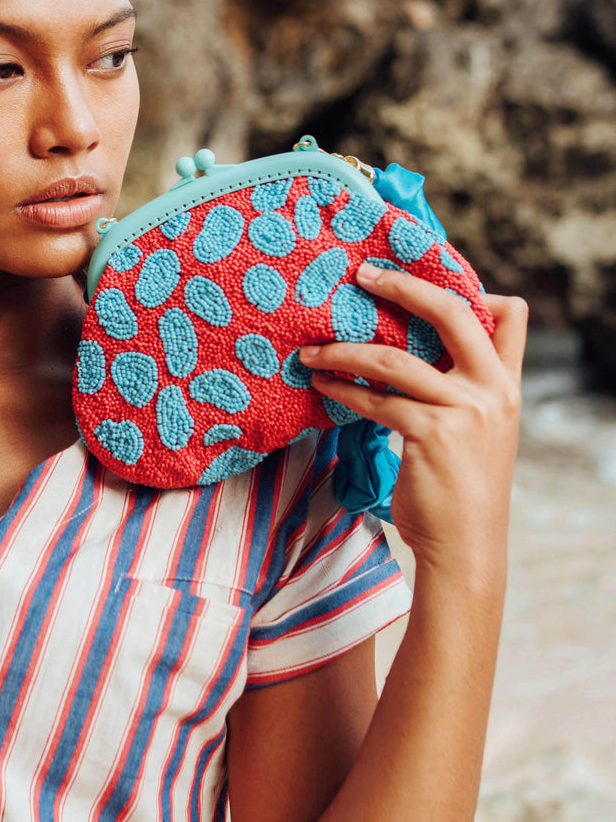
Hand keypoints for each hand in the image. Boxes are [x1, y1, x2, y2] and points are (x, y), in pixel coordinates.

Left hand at [297, 264, 527, 576]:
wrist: (466, 546)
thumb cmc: (460, 487)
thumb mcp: (477, 430)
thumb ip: (458, 389)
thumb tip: (407, 352)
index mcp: (506, 383)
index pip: (510, 316)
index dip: (473, 288)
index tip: (420, 275)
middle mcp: (492, 390)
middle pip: (451, 313)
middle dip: (403, 287)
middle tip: (362, 275)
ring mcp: (464, 411)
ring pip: (395, 360)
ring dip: (344, 350)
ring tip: (311, 351)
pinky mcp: (431, 434)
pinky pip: (375, 399)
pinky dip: (342, 388)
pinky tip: (321, 385)